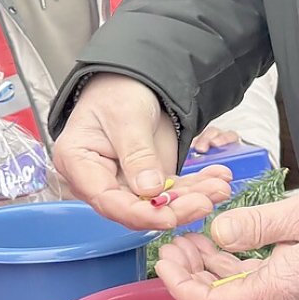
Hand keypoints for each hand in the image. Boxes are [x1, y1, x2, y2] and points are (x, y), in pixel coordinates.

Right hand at [52, 73, 231, 230]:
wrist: (133, 83)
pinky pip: (174, 192)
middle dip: (173, 209)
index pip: (105, 199)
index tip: (166, 217)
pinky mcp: (150, 182)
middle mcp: (100, 181)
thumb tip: (150, 190)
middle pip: (134, 208)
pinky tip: (218, 181)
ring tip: (219, 188)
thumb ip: (137, 153)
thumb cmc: (117, 92)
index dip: (136, 213)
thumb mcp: (126, 116)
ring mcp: (126, 184)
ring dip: (191, 199)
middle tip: (204, 202)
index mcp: (79, 164)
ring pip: (158, 204)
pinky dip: (197, 188)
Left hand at [155, 189, 298, 299]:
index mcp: (274, 294)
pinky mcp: (289, 291)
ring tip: (188, 240)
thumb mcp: (297, 216)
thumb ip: (253, 225)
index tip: (164, 263)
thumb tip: (217, 232)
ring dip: (204, 272)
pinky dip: (225, 269)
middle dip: (188, 278)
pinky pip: (247, 288)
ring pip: (230, 297)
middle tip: (172, 246)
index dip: (182, 288)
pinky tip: (216, 245)